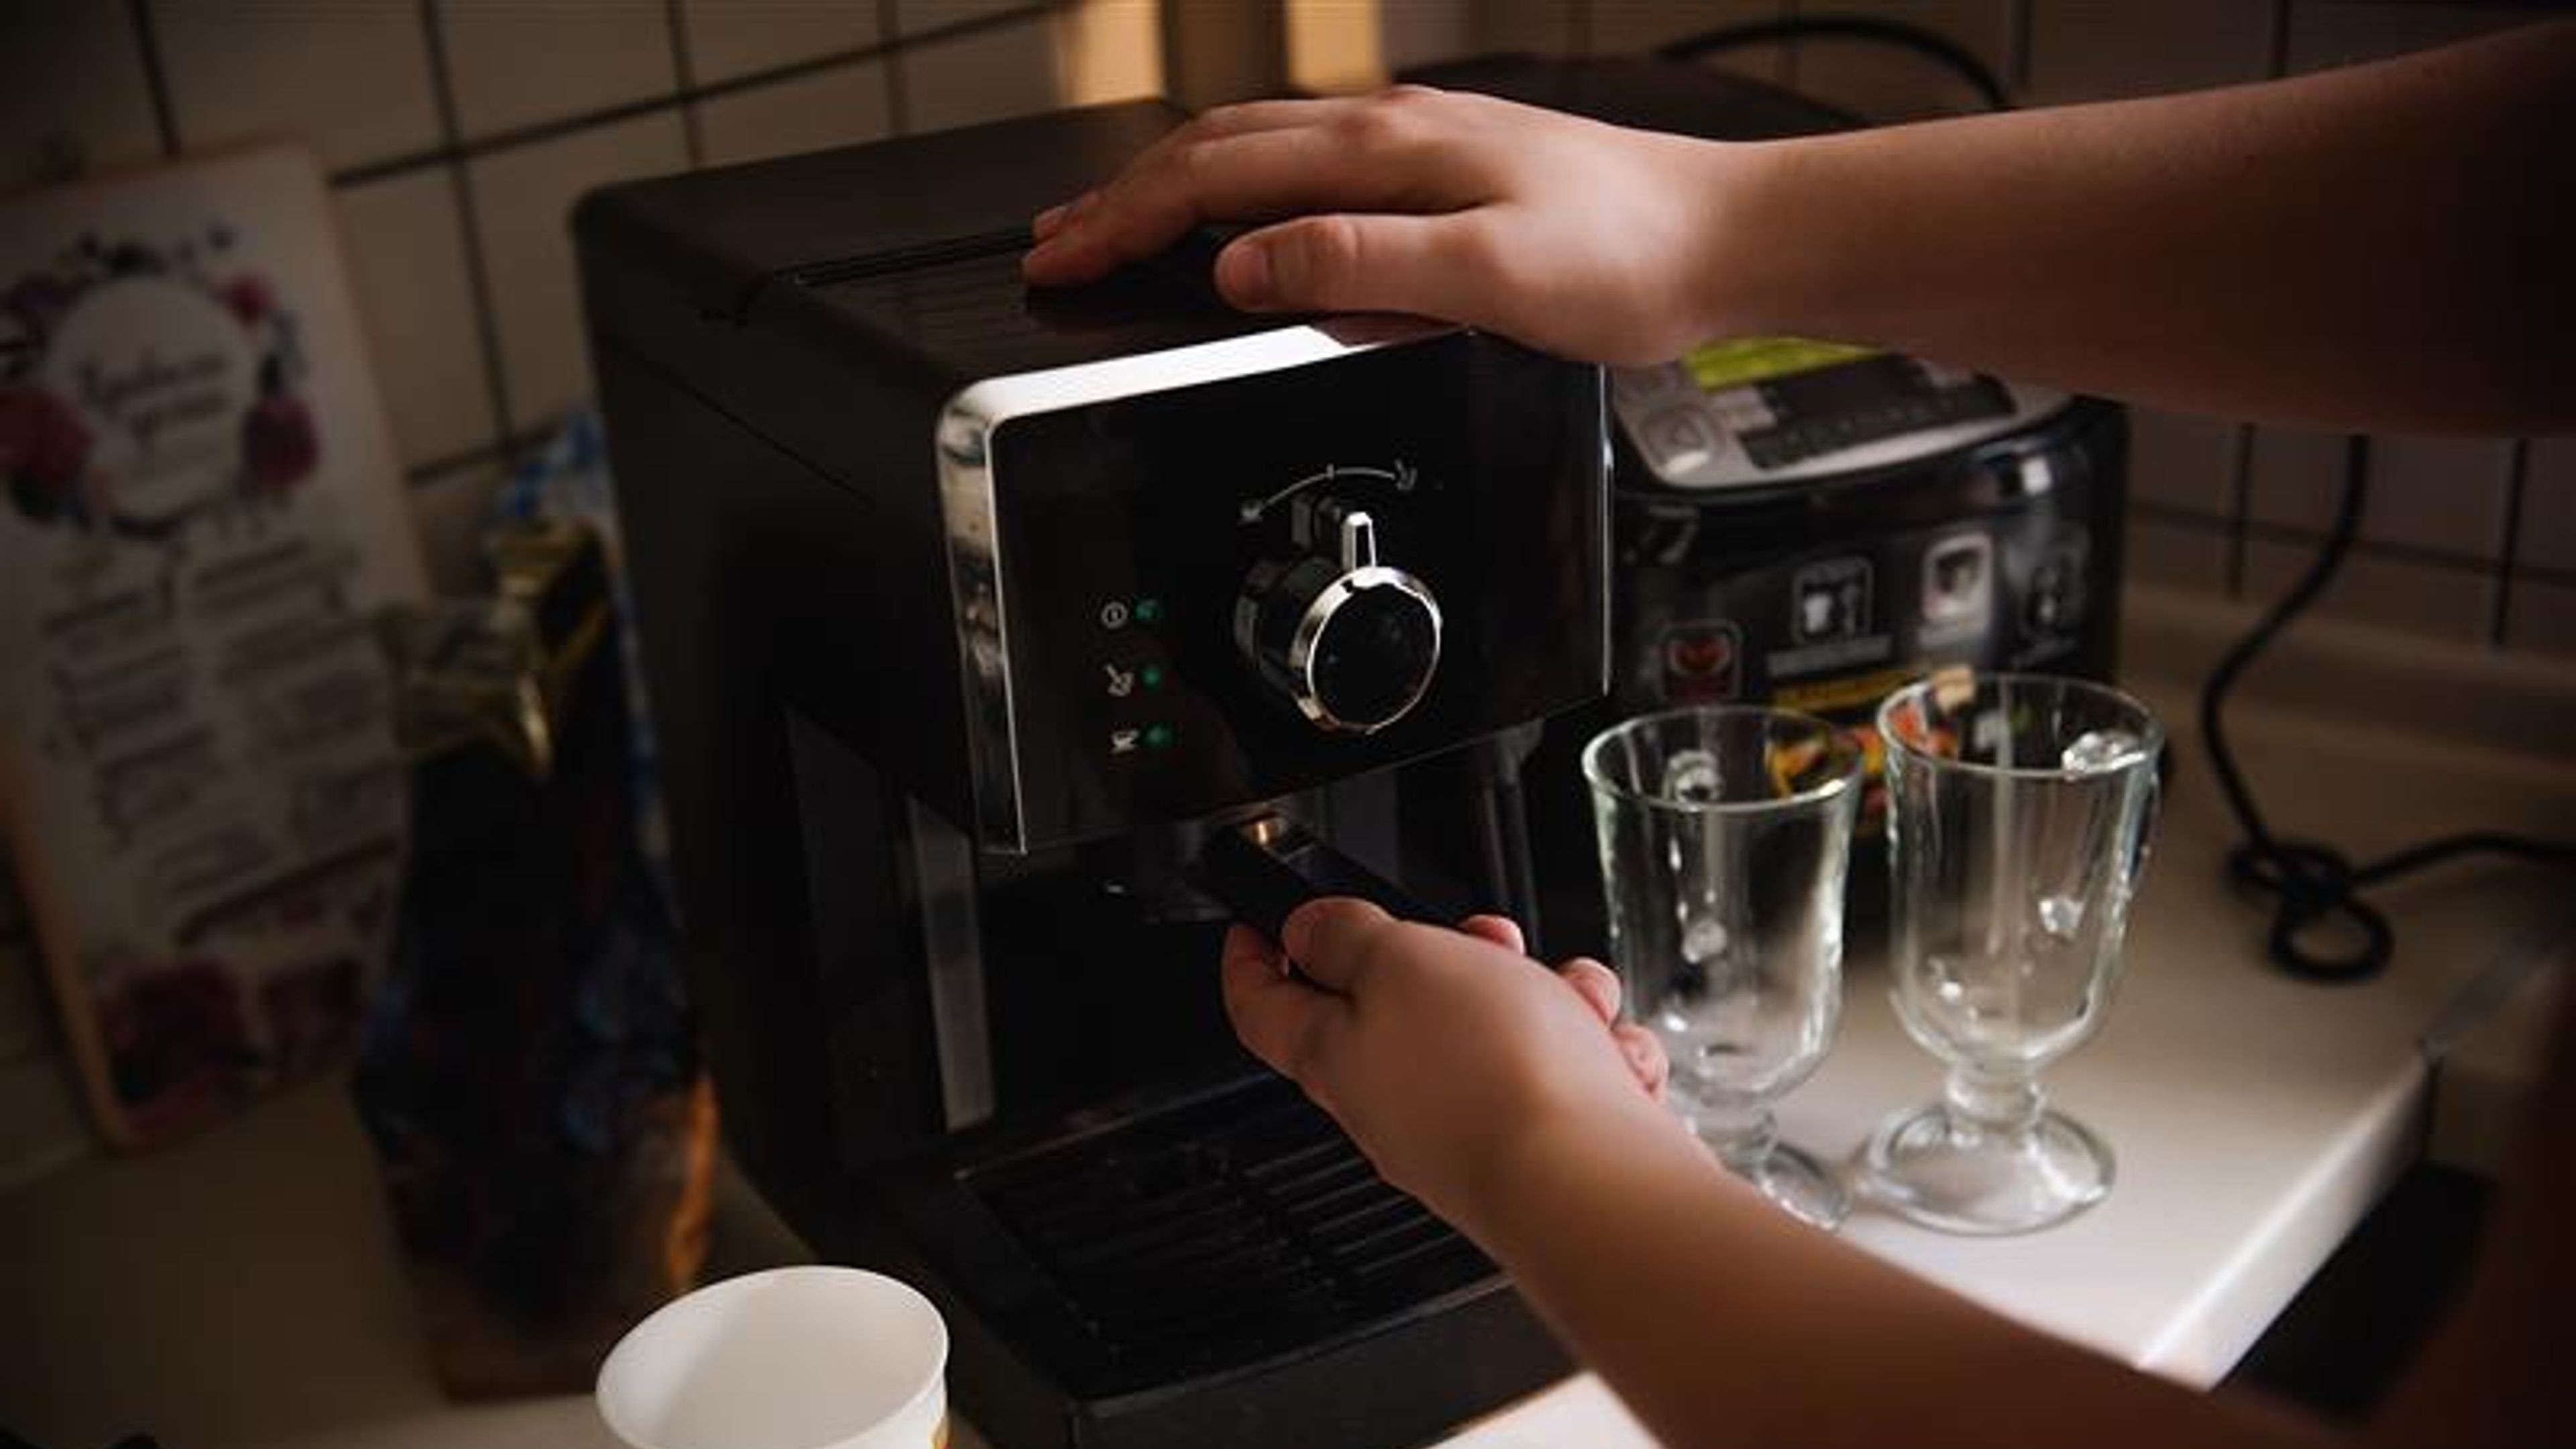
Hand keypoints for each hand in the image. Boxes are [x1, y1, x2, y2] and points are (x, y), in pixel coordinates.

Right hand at [1022, 87, 1751, 364]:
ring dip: (1176, 186)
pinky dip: (1244, 188)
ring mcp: (1419, 142)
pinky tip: (1245, 215)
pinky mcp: (1448, 166)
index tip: (1062, 257)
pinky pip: (1311, 163)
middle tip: (1058, 242)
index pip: (1215, 177)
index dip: (1125, 219)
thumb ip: (1357, 267)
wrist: (1728, 238)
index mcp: (1387, 153)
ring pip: (1261, 149)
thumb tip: (1245, 266)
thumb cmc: (1629, 260)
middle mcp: (1394, 130)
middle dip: (1124, 196)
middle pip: (1220, 149)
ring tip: (1120, 222)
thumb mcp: (1487, 277)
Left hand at [1221, 897, 1680, 1235]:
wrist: (1591, 1183)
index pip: (1263, 1009)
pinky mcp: (1543, 1147)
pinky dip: (1594, 1053)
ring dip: (1543, 996)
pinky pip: (1566, 1074)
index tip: (1255, 926)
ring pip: (1500, 1030)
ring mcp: (1471, 1129)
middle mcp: (1395, 1103)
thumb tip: (1308, 928)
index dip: (1251, 959)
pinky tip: (1607, 1057)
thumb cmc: (1491, 1076)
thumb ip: (1347, 935)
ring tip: (1567, 1000)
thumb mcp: (1398, 959)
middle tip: (1481, 938)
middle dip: (1452, 954)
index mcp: (1336, 1058)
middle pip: (1402, 1005)